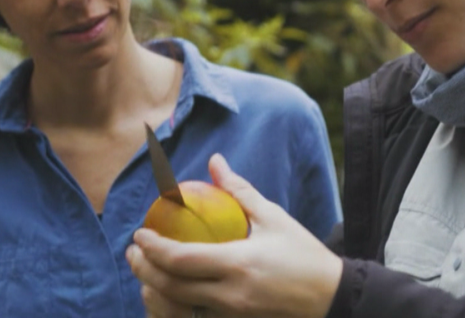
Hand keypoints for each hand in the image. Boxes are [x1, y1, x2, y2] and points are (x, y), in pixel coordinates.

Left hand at [126, 154, 342, 317]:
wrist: (332, 299)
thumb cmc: (304, 255)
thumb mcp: (273, 217)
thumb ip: (239, 191)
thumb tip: (215, 161)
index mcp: (239, 264)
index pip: (182, 259)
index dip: (154, 248)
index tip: (139, 234)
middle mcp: (231, 295)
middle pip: (172, 288)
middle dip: (144, 270)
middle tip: (132, 252)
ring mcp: (232, 316)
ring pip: (179, 310)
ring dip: (155, 292)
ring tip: (144, 272)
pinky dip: (175, 309)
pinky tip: (167, 294)